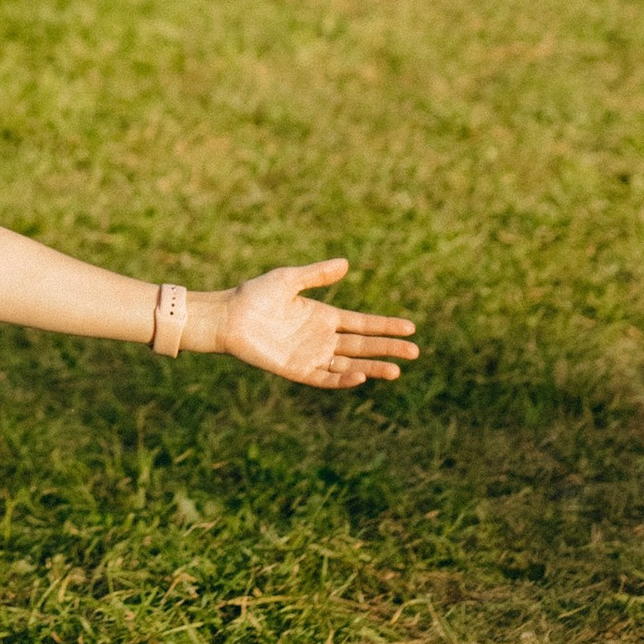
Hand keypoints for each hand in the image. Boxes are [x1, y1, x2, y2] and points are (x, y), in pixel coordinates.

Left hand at [218, 259, 417, 388]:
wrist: (227, 316)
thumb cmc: (255, 295)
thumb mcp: (289, 279)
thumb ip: (317, 274)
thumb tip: (346, 264)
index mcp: (323, 316)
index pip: (362, 324)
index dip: (385, 326)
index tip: (410, 327)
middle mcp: (321, 338)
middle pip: (362, 346)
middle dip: (388, 348)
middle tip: (415, 351)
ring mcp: (310, 355)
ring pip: (349, 366)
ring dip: (372, 368)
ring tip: (397, 370)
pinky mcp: (296, 370)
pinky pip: (324, 378)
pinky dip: (342, 380)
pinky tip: (360, 377)